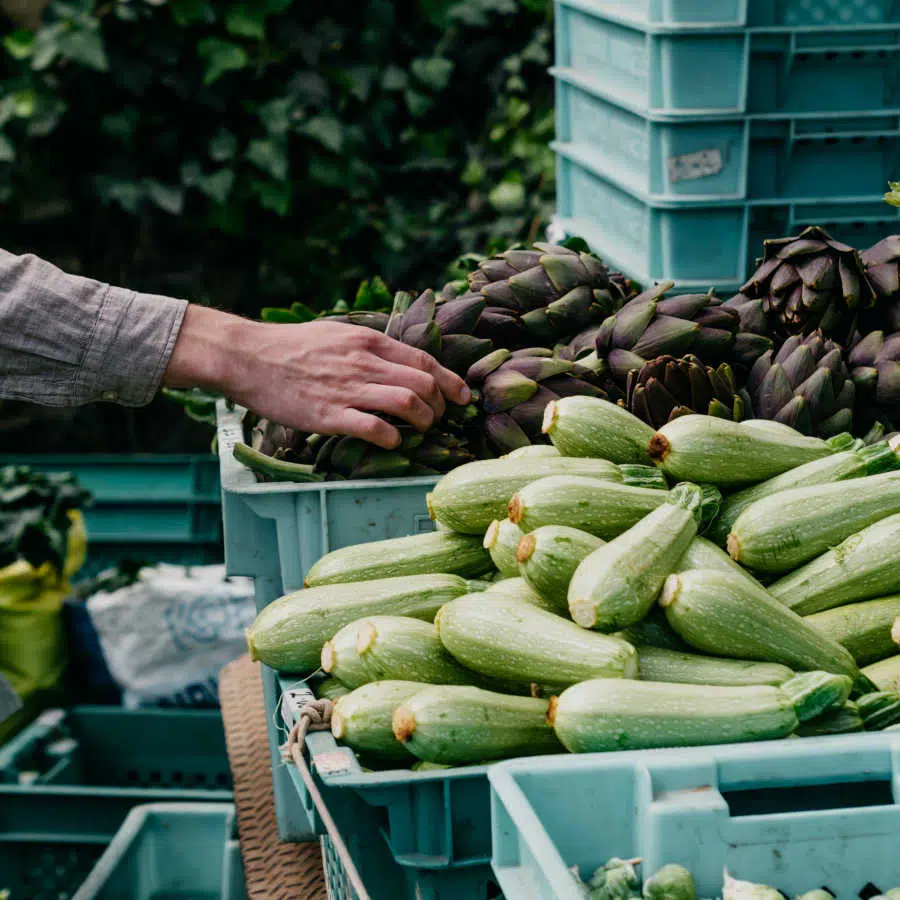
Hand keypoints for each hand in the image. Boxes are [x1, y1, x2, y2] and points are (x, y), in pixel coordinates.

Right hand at [163, 305, 470, 448]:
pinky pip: (375, 429)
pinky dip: (393, 439)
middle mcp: (364, 363)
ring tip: (421, 430)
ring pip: (408, 404)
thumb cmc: (290, 347)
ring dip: (424, 422)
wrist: (248, 357)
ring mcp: (348, 389)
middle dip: (441, 406)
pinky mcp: (330, 415)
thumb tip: (397, 359)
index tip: (462, 397)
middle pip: (424, 384)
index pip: (424, 362)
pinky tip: (392, 442)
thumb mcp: (336, 333)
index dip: (450, 381)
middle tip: (439, 418)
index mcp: (367, 342)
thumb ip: (368, 346)